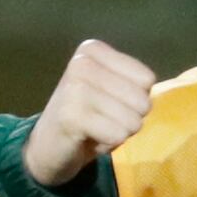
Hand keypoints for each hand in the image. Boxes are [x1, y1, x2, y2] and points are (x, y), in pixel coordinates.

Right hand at [22, 38, 159, 187]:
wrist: (48, 146)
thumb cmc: (87, 117)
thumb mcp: (112, 90)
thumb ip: (134, 85)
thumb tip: (148, 100)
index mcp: (93, 50)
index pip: (146, 79)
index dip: (135, 99)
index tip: (109, 102)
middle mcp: (82, 62)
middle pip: (141, 100)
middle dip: (129, 118)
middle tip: (102, 119)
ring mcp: (74, 88)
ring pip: (132, 120)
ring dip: (118, 133)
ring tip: (95, 128)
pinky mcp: (71, 116)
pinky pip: (117, 135)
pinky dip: (108, 144)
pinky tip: (87, 138)